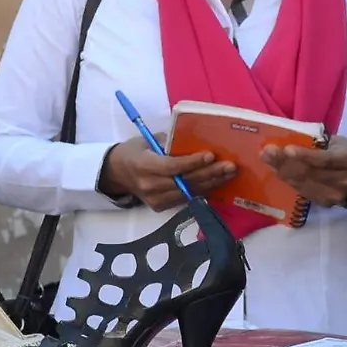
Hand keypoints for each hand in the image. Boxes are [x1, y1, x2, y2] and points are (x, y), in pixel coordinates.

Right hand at [101, 137, 235, 210]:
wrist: (116, 173)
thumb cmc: (134, 151)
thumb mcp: (147, 140)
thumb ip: (170, 142)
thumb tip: (197, 139)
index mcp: (143, 166)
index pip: (171, 167)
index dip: (192, 162)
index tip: (211, 155)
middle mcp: (149, 185)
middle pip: (184, 182)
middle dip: (210, 173)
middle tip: (230, 166)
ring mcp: (155, 199)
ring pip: (189, 192)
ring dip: (211, 183)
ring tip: (229, 173)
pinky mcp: (161, 207)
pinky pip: (186, 198)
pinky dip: (203, 190)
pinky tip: (217, 182)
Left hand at [261, 137, 346, 208]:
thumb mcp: (338, 142)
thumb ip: (317, 141)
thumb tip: (288, 136)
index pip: (325, 160)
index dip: (305, 156)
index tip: (287, 149)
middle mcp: (344, 180)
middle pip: (309, 173)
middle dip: (284, 162)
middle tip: (266, 151)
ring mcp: (335, 195)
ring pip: (302, 183)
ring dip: (281, 171)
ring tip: (267, 159)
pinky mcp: (325, 203)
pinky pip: (301, 191)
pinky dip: (287, 180)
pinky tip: (277, 170)